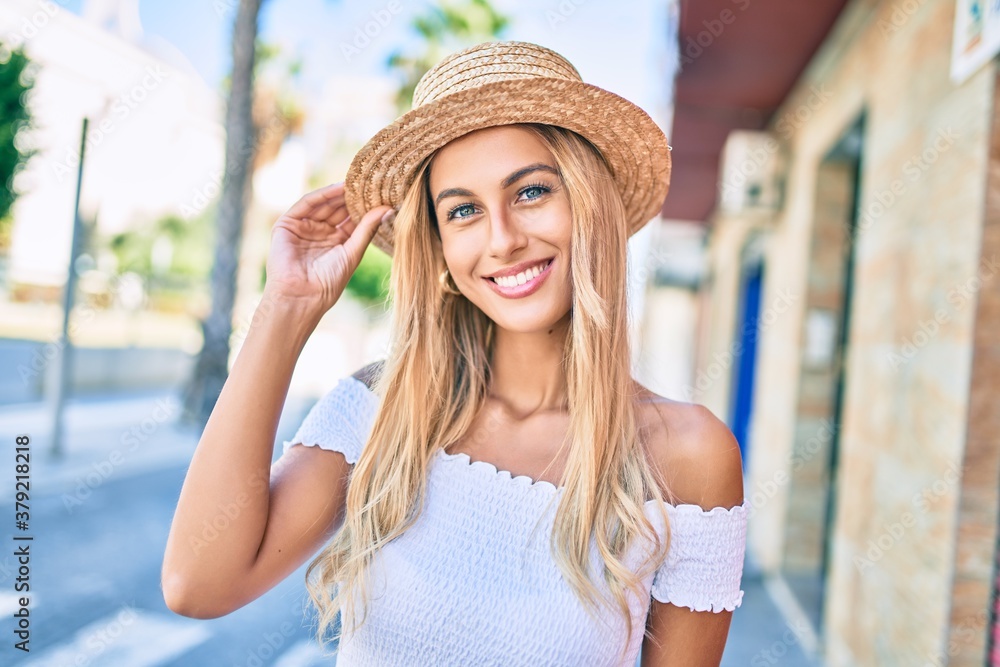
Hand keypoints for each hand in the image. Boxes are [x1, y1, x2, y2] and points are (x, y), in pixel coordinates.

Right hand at [263, 182, 393, 313]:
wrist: (301, 295)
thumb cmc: (329, 281)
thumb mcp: (353, 252)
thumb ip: (367, 229)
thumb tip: (387, 209)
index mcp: (336, 243)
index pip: (350, 220)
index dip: (364, 208)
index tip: (380, 195)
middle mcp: (320, 234)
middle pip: (337, 210)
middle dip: (352, 198)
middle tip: (369, 184)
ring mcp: (303, 228)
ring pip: (323, 205)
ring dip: (339, 194)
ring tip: (357, 183)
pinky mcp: (287, 224)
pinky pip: (306, 204)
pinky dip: (322, 195)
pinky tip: (338, 188)